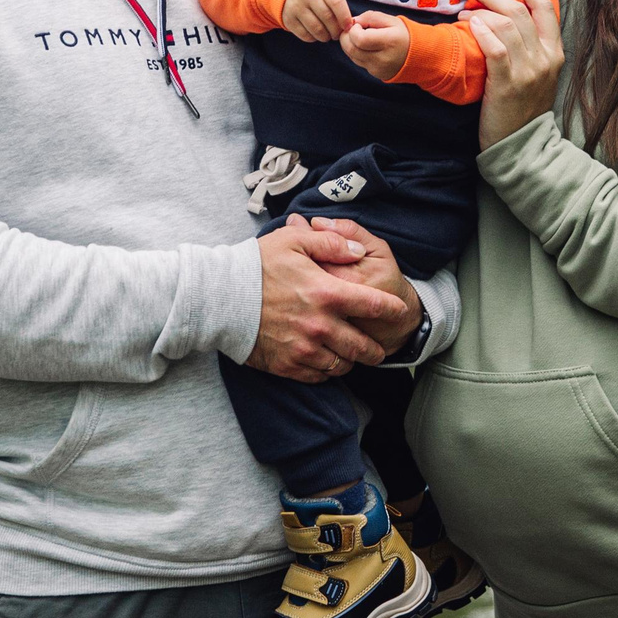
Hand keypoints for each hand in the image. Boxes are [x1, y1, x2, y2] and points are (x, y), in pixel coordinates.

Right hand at [247, 217, 407, 381]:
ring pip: (343, 365)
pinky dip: (327, 371)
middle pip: (363, 347)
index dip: (392, 310)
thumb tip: (356, 249)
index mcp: (327, 294)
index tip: (399, 311)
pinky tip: (326, 362)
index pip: (374, 305)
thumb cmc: (255, 266)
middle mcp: (320, 326)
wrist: (218, 298)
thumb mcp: (293, 240)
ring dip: (352, 361)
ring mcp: (304, 350)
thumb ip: (330, 242)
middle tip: (380, 348)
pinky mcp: (287, 366)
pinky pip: (318, 377)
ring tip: (352, 355)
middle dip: (377, 349)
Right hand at [281, 0, 352, 42]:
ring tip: (328, 35)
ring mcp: (295, 7)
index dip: (345, 17)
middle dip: (336, 30)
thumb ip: (337, 3)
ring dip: (326, 36)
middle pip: (327, 18)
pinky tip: (316, 34)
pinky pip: (305, 35)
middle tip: (338, 33)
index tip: (348, 26)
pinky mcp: (288, 19)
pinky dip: (314, 38)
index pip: (336, 2)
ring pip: (317, 29)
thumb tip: (347, 25)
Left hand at [340, 11, 408, 81]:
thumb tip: (353, 21)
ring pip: (352, 56)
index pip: (359, 39)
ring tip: (360, 37)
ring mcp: (378, 68)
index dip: (353, 29)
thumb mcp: (392, 20)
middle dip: (346, 37)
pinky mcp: (376, 74)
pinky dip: (357, 53)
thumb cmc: (405, 36)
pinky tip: (366, 47)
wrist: (419, 56)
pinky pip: (358, 62)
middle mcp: (382, 58)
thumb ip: (371, 17)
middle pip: (351, 49)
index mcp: (389, 41)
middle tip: (352, 29)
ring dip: (350, 45)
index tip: (358, 24)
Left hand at [463, 0, 562, 151]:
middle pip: (519, 12)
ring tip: (465, 11)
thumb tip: (505, 16)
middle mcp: (545, 58)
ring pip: (506, 26)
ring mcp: (528, 71)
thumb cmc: (524, 107)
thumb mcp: (538, 73)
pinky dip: (482, 32)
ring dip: (482, 12)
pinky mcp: (507, 84)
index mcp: (555, 52)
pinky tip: (470, 25)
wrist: (523, 145)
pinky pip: (495, 49)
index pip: (544, 7)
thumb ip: (530, 47)